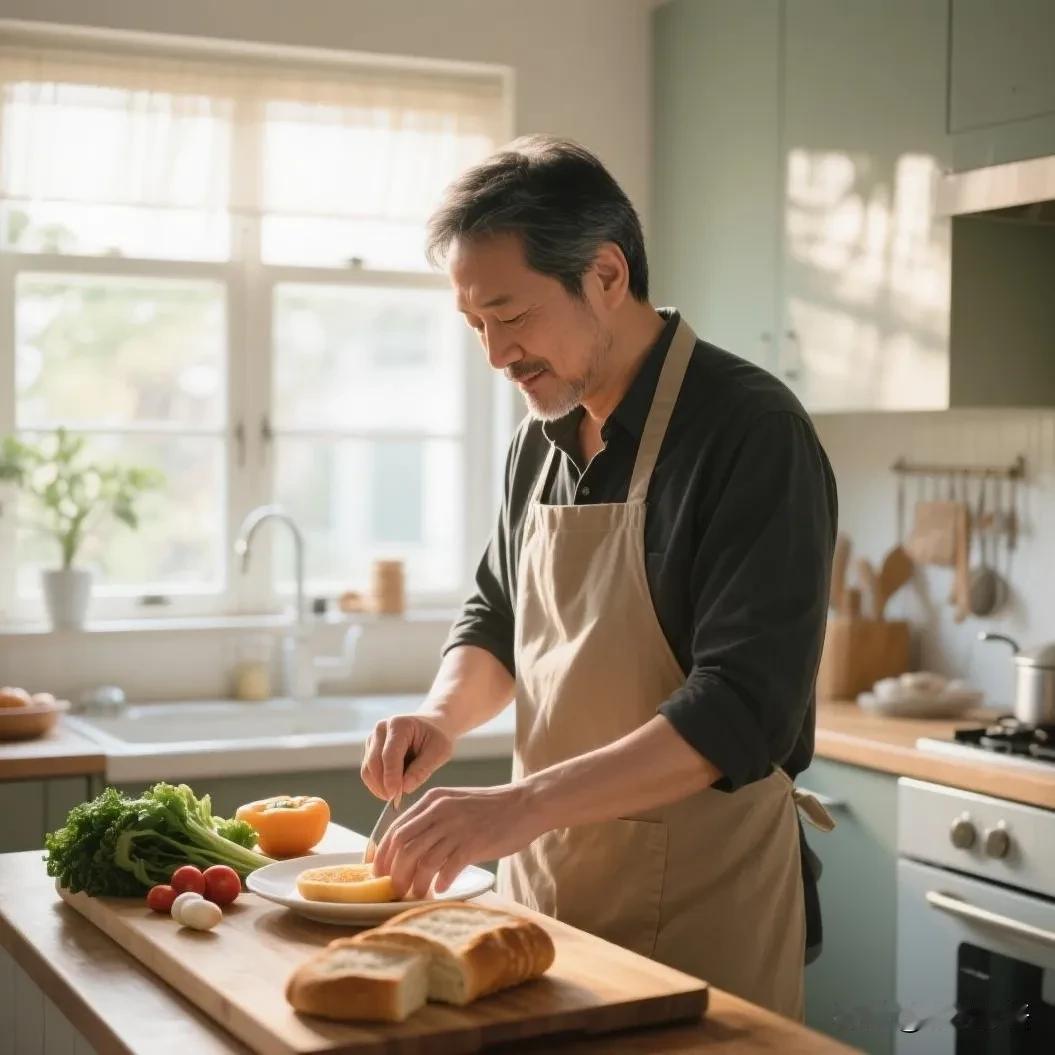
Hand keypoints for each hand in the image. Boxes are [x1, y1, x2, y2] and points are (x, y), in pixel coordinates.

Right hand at [360, 714, 452, 800]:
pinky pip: (368, 772)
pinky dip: (377, 784)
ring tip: (396, 796)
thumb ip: (422, 769)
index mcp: (399, 724)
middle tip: (397, 801)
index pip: (389, 754)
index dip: (391, 777)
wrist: (433, 726)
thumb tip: (404, 788)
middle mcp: (381, 729)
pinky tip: (392, 790)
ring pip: (368, 769)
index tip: (395, 796)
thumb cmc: (437, 737)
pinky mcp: (371, 749)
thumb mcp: (440, 752)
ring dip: (379, 787)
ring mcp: (373, 738)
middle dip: (383, 785)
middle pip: (373, 763)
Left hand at [372, 783, 543, 899]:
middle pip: (404, 846)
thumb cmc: (490, 808)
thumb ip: (432, 818)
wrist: (526, 804)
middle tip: (396, 890)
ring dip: (417, 883)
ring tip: (418, 894)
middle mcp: (440, 811)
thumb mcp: (455, 802)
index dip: (384, 855)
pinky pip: (448, 868)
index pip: (396, 829)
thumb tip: (408, 846)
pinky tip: (442, 889)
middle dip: (395, 873)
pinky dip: (441, 882)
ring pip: (424, 861)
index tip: (380, 874)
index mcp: (433, 800)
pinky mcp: (474, 843)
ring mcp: (457, 827)